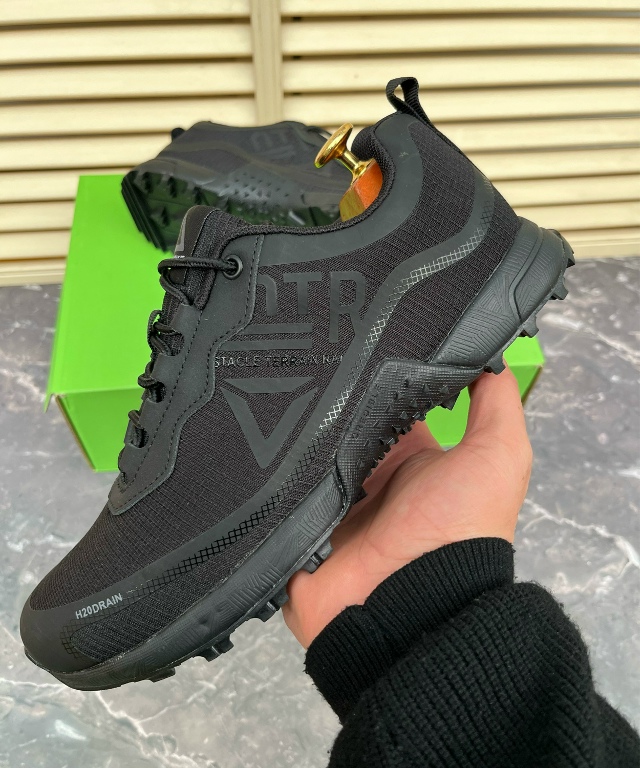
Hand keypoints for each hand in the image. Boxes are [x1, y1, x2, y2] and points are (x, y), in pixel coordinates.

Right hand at [283, 365, 532, 647]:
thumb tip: (492, 354)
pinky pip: (276, 490)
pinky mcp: (298, 527)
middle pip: (339, 426)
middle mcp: (367, 478)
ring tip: (268, 388)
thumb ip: (496, 403)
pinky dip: (268, 471)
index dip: (376, 376)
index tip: (355, 338)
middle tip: (301, 358)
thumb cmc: (460, 528)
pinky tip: (252, 437)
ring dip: (292, 432)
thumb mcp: (498, 455)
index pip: (384, 406)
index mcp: (408, 460)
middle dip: (326, 400)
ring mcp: (330, 503)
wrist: (414, 606)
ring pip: (303, 453)